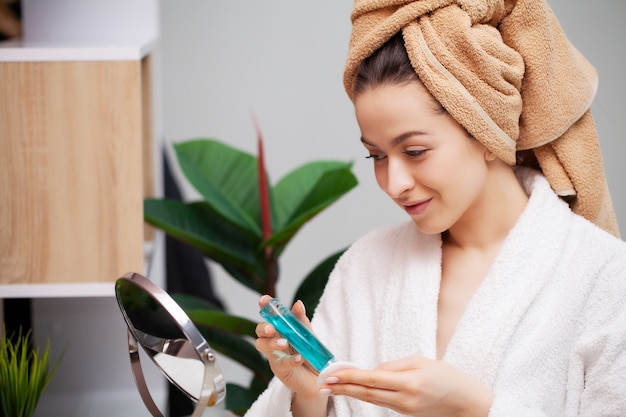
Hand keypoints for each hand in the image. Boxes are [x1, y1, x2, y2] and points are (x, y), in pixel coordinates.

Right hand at [254, 295, 320, 398]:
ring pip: (262, 346)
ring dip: (271, 343)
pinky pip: (281, 364)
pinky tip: (298, 359)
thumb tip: (298, 304)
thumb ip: (302, 322)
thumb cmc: (311, 355)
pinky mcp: (280, 371)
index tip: (264, 300)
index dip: (265, 307)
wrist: (321, 378)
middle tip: (270, 329)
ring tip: (284, 343)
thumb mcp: (308, 335)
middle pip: (260, 332)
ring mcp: (275, 356)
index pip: (270, 316)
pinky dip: (290, 360)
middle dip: (262, 328)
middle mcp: (274, 341)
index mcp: (281, 329)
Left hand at [320, 355, 492, 416]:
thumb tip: (372, 372)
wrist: (466, 402)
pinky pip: (382, 403)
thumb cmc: (446, 376)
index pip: (372, 379)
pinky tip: (354, 390)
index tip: (332, 374)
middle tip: (323, 383)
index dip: (349, 377)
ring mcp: (405, 409)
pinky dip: (366, 395)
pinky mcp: (406, 414)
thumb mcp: (420, 361)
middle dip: (343, 387)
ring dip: (350, 393)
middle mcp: (405, 398)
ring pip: (372, 400)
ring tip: (332, 387)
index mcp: (409, 382)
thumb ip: (393, 366)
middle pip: (367, 393)